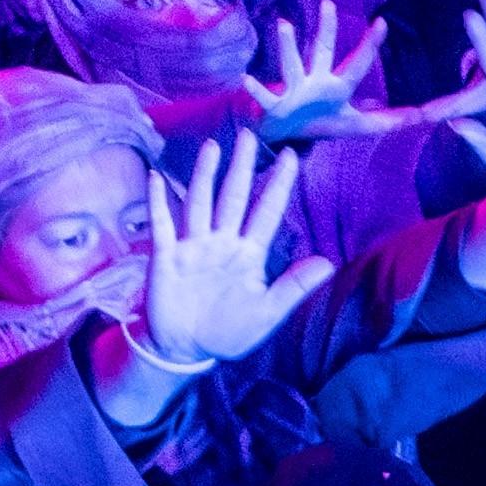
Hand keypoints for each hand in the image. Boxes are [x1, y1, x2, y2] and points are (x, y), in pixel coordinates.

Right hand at [129, 136, 337, 373]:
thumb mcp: (268, 313)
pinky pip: (162, 223)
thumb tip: (328, 262)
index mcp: (248, 254)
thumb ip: (294, 287)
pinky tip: (157, 178)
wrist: (185, 349)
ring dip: (204, 175)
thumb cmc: (229, 332)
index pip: (266, 212)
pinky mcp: (166, 256)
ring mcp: (192, 246)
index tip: (291, 157)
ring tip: (212, 147)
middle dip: (241, 167)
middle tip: (249, 136)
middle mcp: (221, 242)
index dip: (278, 185)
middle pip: (233, 197)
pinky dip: (158, 201)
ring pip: (200, 202)